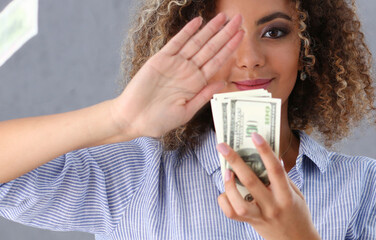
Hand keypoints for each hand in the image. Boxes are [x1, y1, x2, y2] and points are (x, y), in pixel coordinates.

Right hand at [111, 13, 243, 138]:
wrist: (133, 119)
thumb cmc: (159, 120)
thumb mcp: (186, 111)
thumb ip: (204, 95)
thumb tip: (223, 82)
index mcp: (196, 83)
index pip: (218, 61)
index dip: (230, 48)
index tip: (241, 36)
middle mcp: (188, 71)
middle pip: (211, 48)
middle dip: (225, 33)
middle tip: (239, 19)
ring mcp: (175, 64)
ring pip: (197, 42)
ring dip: (210, 29)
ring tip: (223, 17)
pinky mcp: (160, 59)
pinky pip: (176, 42)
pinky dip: (187, 31)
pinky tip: (198, 21)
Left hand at [216, 133, 320, 239]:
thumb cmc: (298, 214)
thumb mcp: (297, 194)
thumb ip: (283, 178)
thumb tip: (272, 156)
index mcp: (287, 196)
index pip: (275, 170)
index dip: (265, 151)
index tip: (255, 135)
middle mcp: (273, 207)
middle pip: (251, 182)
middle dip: (236, 162)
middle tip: (223, 146)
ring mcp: (261, 217)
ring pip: (239, 204)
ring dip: (229, 186)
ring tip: (226, 172)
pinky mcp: (252, 224)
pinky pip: (233, 214)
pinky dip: (225, 201)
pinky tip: (226, 191)